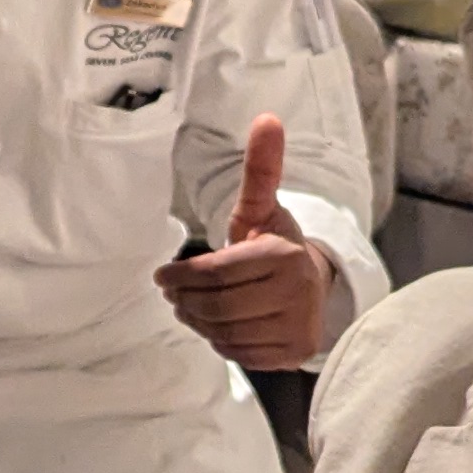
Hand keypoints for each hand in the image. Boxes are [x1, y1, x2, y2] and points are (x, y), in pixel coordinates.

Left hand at [155, 113, 332, 369]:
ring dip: (198, 321)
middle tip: (172, 293)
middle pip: (217, 307)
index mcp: (285, 255)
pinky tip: (218, 324)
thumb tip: (267, 119)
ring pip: (225, 333)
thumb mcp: (261, 206)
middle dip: (185, 300)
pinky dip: (220, 341)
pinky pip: (239, 354)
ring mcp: (298, 327)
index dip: (181, 276)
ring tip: (191, 307)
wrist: (310, 281)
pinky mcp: (294, 354)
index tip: (162, 274)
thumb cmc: (274, 242)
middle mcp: (298, 293)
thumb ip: (260, 168)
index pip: (216, 274)